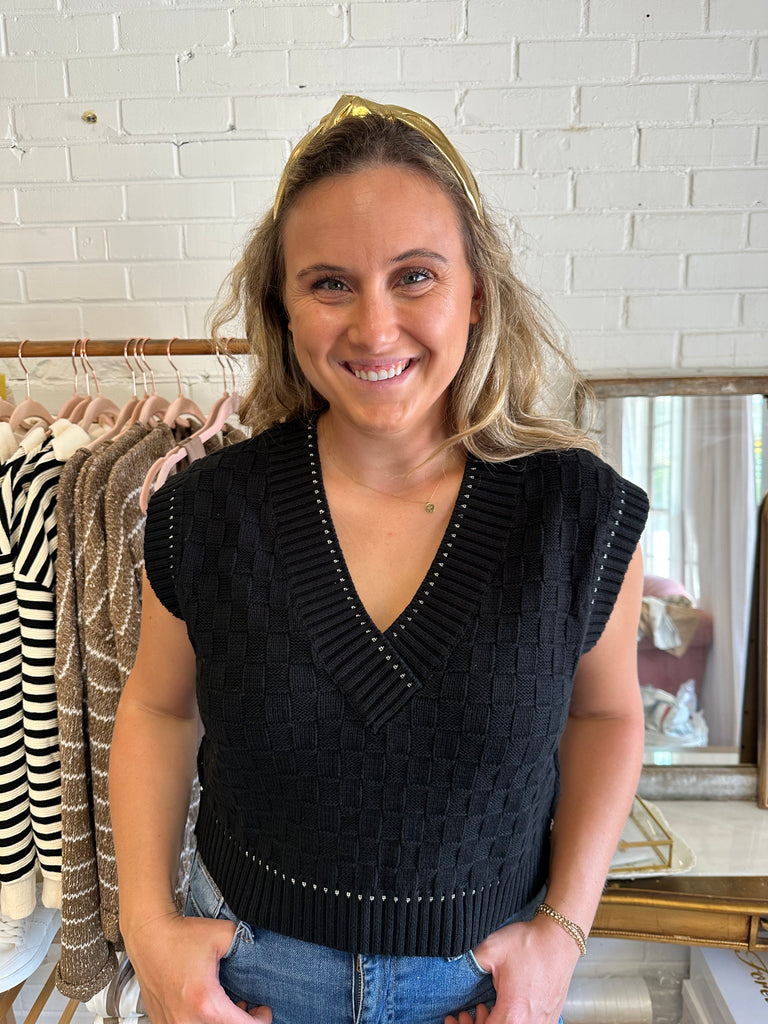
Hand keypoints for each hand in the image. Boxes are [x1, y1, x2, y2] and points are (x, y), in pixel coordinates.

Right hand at [124, 911, 271, 1023]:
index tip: (263, 1009)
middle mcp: (187, 1021)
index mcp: (206, 1004)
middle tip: (249, 1008)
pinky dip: (202, 1023)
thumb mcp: (224, 934)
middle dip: (242, 1023)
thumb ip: (247, 944)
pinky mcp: (162, 1023)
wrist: (149, 936)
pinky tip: (207, 1009)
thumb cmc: (180, 937)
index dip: (260, 1021)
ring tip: (228, 1008)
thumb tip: (258, 954)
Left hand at [444, 915, 578, 1023]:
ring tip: (485, 1008)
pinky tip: (505, 1009)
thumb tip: (453, 968)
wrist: (559, 937)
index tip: (458, 1016)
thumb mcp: (491, 949)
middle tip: (469, 1012)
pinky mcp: (550, 1017)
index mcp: (513, 1013)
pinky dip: (512, 1023)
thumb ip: (469, 963)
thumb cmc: (529, 944)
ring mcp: (543, 1023)